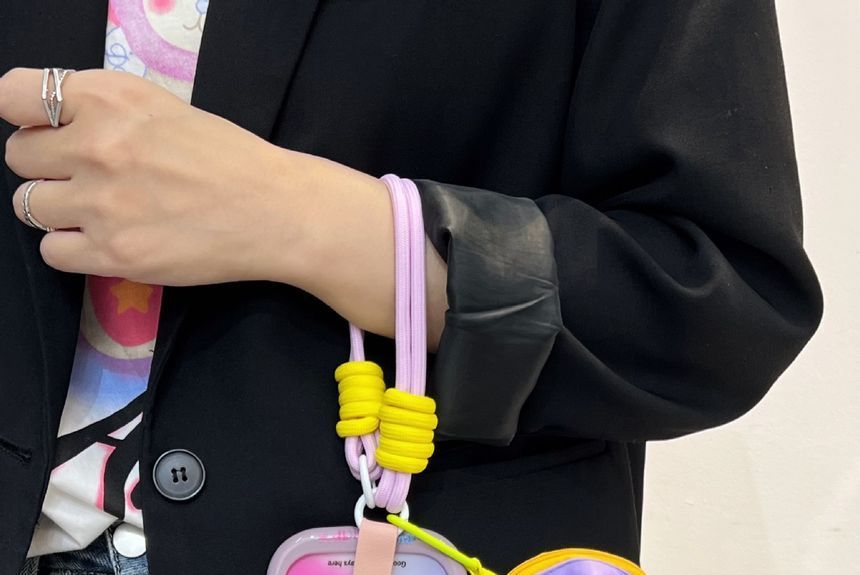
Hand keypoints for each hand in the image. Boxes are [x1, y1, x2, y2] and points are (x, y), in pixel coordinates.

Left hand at [0, 66, 447, 348]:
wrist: (277, 211)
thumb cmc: (230, 158)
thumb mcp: (165, 108)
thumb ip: (104, 108)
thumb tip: (51, 123)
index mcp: (110, 98)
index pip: (12, 95)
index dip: (27, 116)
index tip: (46, 130)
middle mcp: (96, 146)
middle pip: (18, 157)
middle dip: (48, 166)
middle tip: (91, 176)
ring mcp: (101, 204)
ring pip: (28, 206)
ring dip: (59, 208)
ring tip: (103, 211)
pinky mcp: (113, 254)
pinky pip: (52, 251)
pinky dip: (74, 247)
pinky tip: (109, 240)